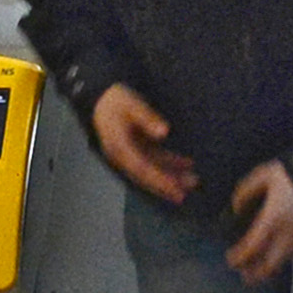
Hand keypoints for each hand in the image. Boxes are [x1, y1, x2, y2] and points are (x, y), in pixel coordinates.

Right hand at [90, 84, 197, 204]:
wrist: (99, 97)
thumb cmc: (116, 101)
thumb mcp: (132, 104)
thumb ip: (147, 117)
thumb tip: (164, 132)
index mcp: (119, 147)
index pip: (142, 168)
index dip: (159, 180)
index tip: (176, 189)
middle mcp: (122, 155)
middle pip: (145, 175)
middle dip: (165, 185)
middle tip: (185, 195)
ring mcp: (129, 153)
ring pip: (151, 169)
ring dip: (170, 175)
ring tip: (193, 181)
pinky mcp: (135, 148)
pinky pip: (153, 160)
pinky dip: (169, 163)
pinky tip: (186, 164)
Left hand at [224, 159, 292, 282]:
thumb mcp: (265, 174)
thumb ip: (246, 190)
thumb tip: (237, 207)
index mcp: (271, 221)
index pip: (251, 248)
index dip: (238, 258)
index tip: (230, 259)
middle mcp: (286, 236)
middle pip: (269, 266)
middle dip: (255, 275)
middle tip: (245, 276)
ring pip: (282, 262)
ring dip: (269, 267)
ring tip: (260, 267)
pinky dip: (282, 256)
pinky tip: (278, 250)